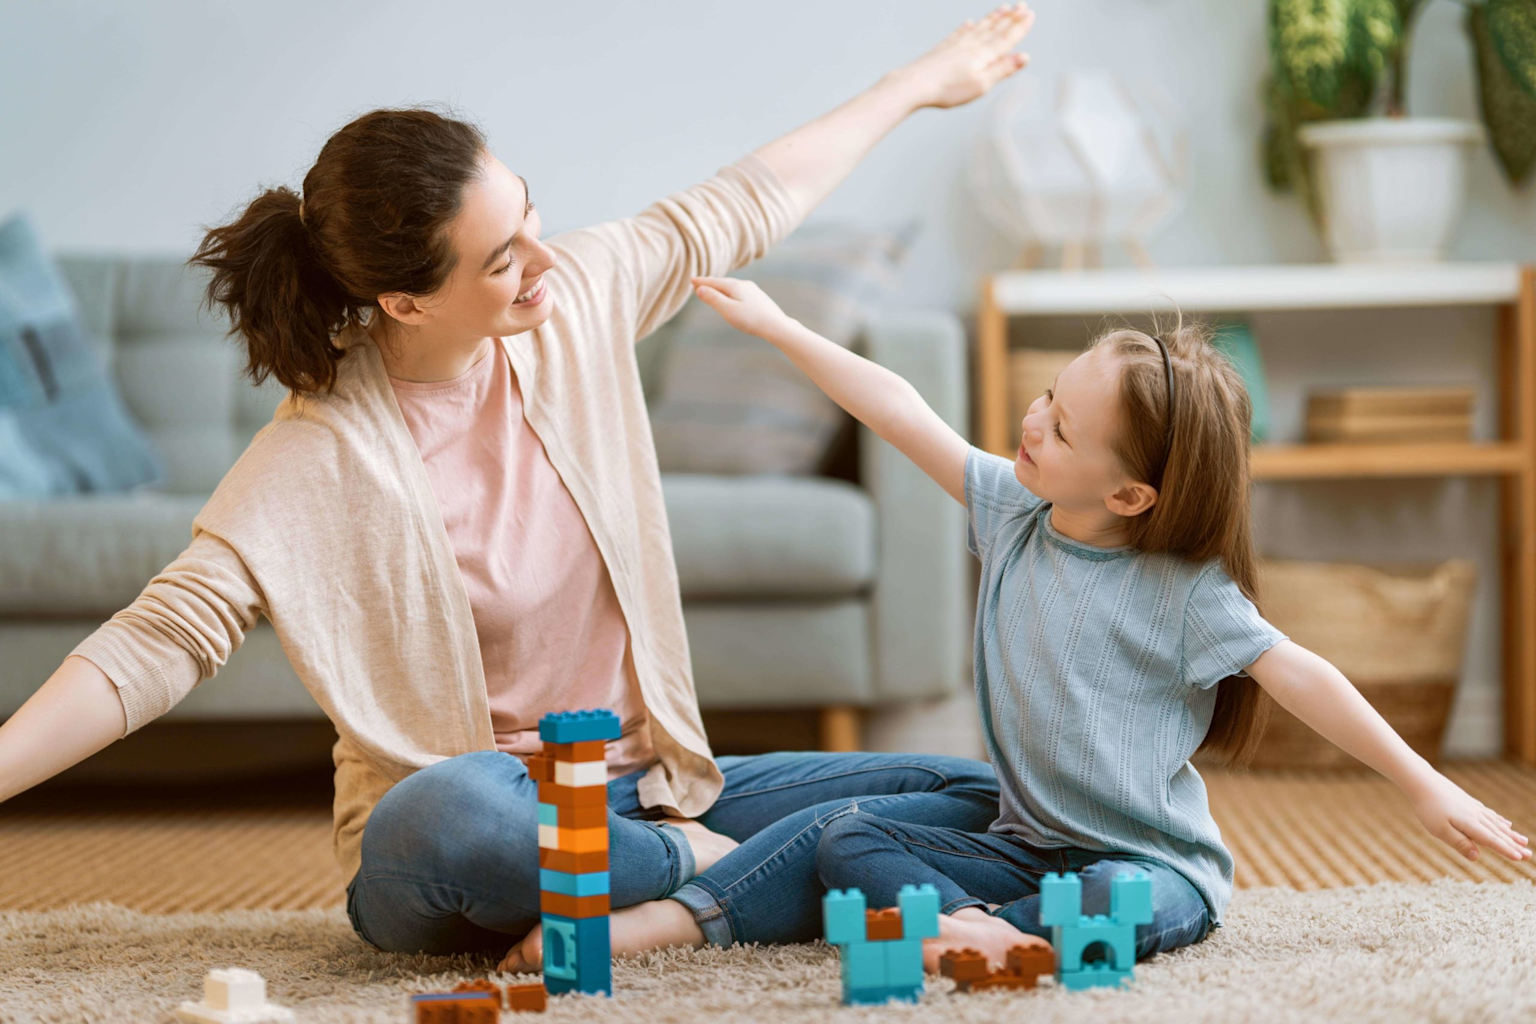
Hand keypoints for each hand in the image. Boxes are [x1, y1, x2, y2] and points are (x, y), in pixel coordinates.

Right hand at [690, 276, 792, 338]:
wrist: (777, 325)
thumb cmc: (751, 320)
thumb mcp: (728, 310)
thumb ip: (713, 299)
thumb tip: (699, 288)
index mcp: (734, 286)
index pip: (713, 282)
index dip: (701, 282)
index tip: (691, 280)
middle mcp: (744, 284)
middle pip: (722, 282)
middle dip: (710, 282)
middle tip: (698, 282)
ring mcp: (753, 289)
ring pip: (732, 286)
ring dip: (721, 286)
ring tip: (714, 288)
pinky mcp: (759, 296)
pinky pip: (740, 290)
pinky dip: (731, 291)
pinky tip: (733, 296)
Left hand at [888, 3, 1034, 110]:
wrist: (914, 84)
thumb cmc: (947, 89)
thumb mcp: (981, 84)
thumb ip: (1003, 69)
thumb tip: (1024, 57)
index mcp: (983, 55)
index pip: (1006, 39)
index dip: (1019, 27)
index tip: (1030, 14)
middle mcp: (971, 46)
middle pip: (994, 29)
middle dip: (1010, 18)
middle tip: (1021, 6)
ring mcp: (956, 45)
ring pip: (978, 28)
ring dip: (992, 18)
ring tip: (1002, 8)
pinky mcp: (942, 49)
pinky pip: (958, 34)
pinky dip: (965, 27)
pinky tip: (968, 23)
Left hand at [1408, 770, 1529, 862]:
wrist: (1422, 781)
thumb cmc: (1428, 808)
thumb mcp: (1439, 829)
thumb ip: (1459, 843)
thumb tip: (1477, 857)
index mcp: (1469, 824)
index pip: (1491, 840)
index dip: (1506, 850)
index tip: (1520, 858)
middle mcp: (1475, 815)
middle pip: (1498, 833)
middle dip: (1514, 845)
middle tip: (1529, 855)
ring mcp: (1473, 807)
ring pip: (1496, 823)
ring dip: (1511, 834)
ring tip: (1523, 841)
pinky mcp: (1468, 802)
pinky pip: (1489, 814)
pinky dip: (1500, 820)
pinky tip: (1506, 823)